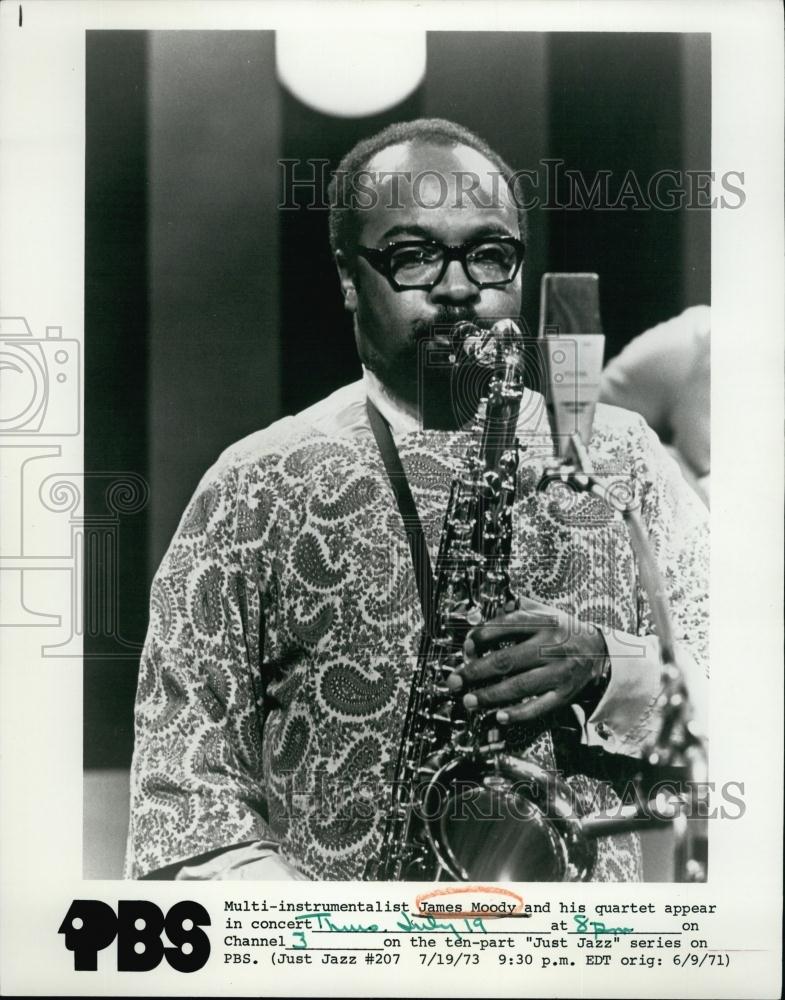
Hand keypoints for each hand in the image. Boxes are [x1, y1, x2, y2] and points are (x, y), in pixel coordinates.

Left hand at [446, 596, 607, 723]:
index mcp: (544, 622)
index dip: (481, 637)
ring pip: (519, 686)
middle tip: (456, 680)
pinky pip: (538, 707)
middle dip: (476, 671)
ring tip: (469, 701)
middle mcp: (551, 647)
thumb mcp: (544, 613)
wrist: (601, 653)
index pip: (506, 627)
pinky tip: (497, 716)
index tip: (466, 646)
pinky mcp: (564, 694)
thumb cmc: (562, 632)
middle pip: (507, 660)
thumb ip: (513, 612)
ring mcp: (559, 673)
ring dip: (490, 695)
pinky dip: (517, 714)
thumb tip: (476, 619)